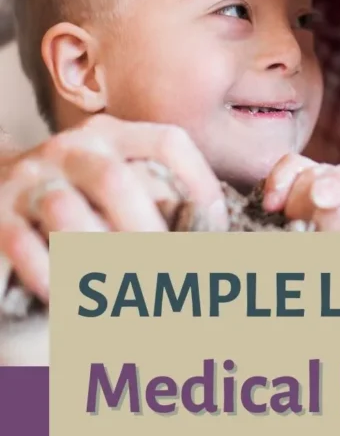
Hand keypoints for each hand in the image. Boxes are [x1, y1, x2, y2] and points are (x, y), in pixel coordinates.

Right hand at [0, 115, 225, 300]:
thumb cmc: (76, 192)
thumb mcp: (113, 177)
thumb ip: (155, 195)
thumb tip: (214, 243)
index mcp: (111, 136)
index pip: (167, 142)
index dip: (200, 183)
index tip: (217, 229)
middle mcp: (71, 150)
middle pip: (114, 180)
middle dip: (148, 233)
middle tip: (172, 275)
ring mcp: (30, 179)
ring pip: (66, 213)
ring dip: (100, 258)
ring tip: (127, 293)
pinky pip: (25, 246)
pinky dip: (54, 277)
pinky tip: (75, 299)